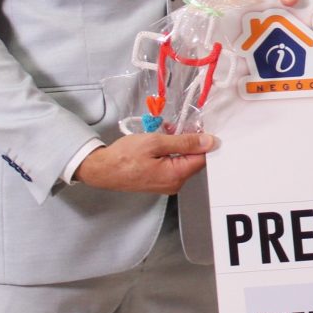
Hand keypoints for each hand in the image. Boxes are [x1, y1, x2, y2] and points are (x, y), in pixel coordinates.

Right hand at [73, 132, 216, 193]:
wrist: (102, 169)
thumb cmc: (124, 156)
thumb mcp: (156, 142)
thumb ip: (185, 142)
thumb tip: (210, 142)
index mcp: (176, 175)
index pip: (202, 157)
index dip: (201, 141)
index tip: (194, 127)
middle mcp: (175, 184)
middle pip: (193, 159)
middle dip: (187, 141)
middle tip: (173, 128)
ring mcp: (167, 184)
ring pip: (182, 160)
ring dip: (177, 145)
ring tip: (163, 133)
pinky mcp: (159, 182)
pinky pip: (172, 165)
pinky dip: (169, 152)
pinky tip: (159, 143)